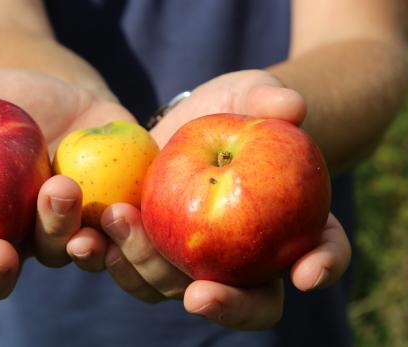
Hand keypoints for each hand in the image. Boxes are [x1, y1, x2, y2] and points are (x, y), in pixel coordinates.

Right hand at [0, 69, 133, 301]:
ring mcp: (59, 233)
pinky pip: (111, 238)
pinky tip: (113, 212)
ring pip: (58, 253)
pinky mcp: (103, 220)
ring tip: (62, 191)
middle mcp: (13, 237)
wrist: (66, 91)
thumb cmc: (5, 98)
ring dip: (59, 234)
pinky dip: (112, 232)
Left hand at [65, 69, 350, 329]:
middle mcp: (242, 261)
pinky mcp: (144, 250)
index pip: (319, 257)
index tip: (307, 273)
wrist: (186, 122)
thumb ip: (270, 98)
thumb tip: (292, 106)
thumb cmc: (232, 110)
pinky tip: (85, 237)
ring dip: (147, 272)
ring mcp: (189, 262)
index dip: (322, 267)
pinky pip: (128, 267)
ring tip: (121, 231)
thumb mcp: (251, 94)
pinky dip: (108, 257)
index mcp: (288, 232)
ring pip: (173, 290)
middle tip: (199, 294)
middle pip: (244, 302)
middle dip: (224, 305)